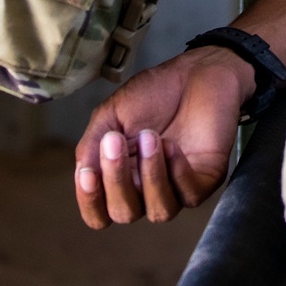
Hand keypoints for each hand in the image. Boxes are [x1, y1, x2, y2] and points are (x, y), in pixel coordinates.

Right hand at [74, 47, 252, 227]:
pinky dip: (178, 172)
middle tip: (115, 141)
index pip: (100, 212)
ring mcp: (176, 187)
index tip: (88, 175)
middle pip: (125, 213)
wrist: (194, 73)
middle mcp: (146, 189)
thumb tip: (82, 173)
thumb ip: (92, 144)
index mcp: (120, 176)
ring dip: (150, 176)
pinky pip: (189, 195)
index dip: (90, 202)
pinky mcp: (204, 179)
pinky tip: (172, 146)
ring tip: (150, 137)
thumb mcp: (111, 114)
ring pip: (159, 211)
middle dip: (117, 180)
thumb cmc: (152, 93)